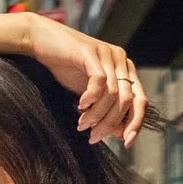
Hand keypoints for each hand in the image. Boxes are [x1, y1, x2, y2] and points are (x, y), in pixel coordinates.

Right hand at [25, 17, 148, 146]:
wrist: (41, 40)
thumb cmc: (66, 67)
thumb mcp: (90, 94)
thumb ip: (106, 109)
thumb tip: (122, 134)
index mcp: (125, 70)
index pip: (141, 100)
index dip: (136, 123)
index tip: (126, 143)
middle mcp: (121, 60)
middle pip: (128, 101)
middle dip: (111, 124)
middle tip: (94, 138)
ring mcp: (107, 54)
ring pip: (113, 95)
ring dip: (97, 115)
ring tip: (82, 125)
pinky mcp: (90, 52)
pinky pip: (98, 81)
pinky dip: (90, 98)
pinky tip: (80, 105)